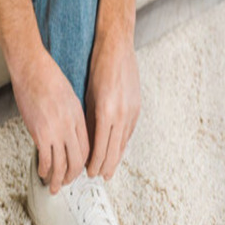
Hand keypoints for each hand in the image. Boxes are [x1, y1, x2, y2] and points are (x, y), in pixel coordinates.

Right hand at [11, 47, 89, 194]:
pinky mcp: (40, 133)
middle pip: (77, 160)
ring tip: (54, 186)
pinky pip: (45, 159)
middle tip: (66, 183)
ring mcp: (56, 131)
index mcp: (79, 117)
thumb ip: (71, 116)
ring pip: (61, 164)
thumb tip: (67, 132)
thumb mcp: (69, 97)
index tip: (78, 169)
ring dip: (58, 179)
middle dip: (72, 176)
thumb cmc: (47, 77)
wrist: (32, 68)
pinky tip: (42, 172)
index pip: (87, 148)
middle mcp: (70, 126)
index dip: (83, 163)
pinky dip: (44, 169)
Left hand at [85, 33, 140, 179]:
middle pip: (115, 150)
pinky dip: (122, 143)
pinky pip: (129, 131)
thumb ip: (89, 120)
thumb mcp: (87, 96)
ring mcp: (132, 111)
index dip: (95, 163)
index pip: (101, 148)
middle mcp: (123, 115)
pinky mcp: (137, 107)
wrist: (117, 48)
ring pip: (124, 142)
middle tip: (99, 177)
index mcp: (107, 112)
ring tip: (109, 168)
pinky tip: (118, 148)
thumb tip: (87, 141)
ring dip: (116, 157)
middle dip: (107, 166)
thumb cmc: (97, 68)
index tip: (89, 173)